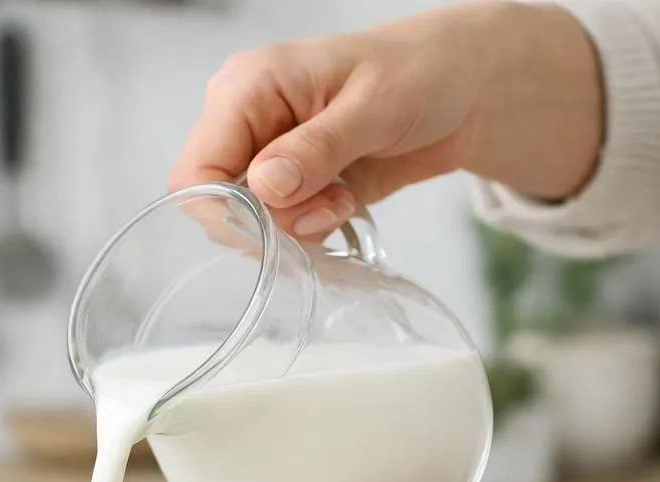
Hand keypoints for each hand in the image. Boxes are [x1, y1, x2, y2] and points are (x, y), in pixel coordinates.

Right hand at [168, 2, 603, 236]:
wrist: (463, 87)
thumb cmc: (419, 72)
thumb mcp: (373, 107)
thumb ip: (317, 148)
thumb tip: (266, 187)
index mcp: (246, 90)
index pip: (196, 172)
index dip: (225, 211)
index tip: (279, 221)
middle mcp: (247, 125)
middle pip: (218, 207)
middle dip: (270, 222)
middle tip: (329, 204)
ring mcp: (269, 158)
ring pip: (250, 225)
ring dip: (298, 227)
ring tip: (344, 197)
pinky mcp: (295, 186)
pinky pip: (281, 230)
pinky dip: (312, 230)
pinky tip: (346, 202)